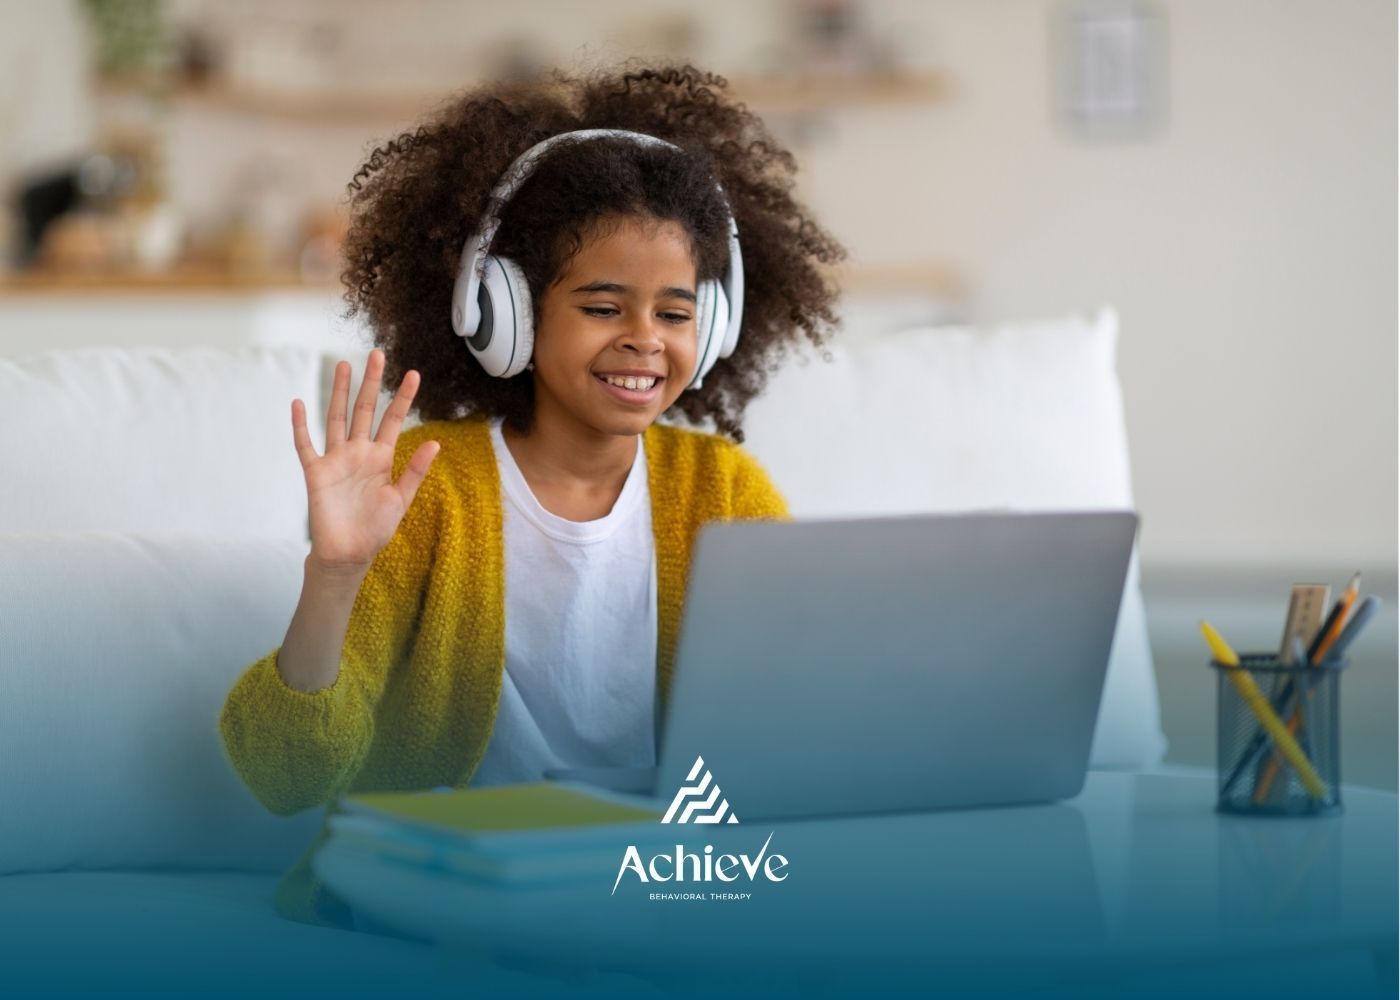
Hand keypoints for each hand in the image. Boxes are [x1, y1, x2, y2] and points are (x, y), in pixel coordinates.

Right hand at [291, 349, 438, 575]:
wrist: (349, 554)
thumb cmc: (375, 529)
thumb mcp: (400, 499)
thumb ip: (415, 471)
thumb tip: (436, 443)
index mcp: (381, 458)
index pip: (394, 420)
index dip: (403, 397)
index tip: (413, 373)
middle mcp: (358, 453)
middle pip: (364, 410)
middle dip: (371, 383)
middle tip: (377, 354)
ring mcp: (336, 460)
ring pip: (336, 418)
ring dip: (338, 392)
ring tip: (343, 365)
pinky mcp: (316, 472)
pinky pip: (305, 444)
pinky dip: (300, 425)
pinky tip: (298, 403)